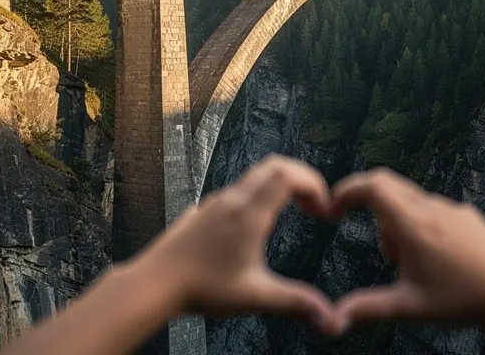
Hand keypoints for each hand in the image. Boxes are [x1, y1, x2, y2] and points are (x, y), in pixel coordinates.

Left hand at [131, 155, 339, 331]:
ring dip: (281, 186)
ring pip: (255, 176)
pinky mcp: (203, 212)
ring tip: (295, 211)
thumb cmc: (200, 288)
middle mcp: (232, 200)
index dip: (314, 184)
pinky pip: (238, 191)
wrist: (154, 284)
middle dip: (302, 180)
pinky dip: (260, 195)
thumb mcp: (255, 296)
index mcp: (248, 213)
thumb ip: (295, 303)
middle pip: (274, 166)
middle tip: (316, 205)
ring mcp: (215, 203)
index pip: (288, 174)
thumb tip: (330, 319)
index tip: (325, 209)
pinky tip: (258, 226)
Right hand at [329, 167, 484, 329]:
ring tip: (415, 265)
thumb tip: (333, 320)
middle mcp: (432, 208)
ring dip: (399, 224)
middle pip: (388, 186)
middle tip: (387, 253)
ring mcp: (452, 208)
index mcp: (413, 226)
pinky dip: (420, 224)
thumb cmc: (462, 301)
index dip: (348, 190)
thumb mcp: (409, 306)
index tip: (334, 207)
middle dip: (372, 211)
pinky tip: (436, 258)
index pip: (373, 186)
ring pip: (410, 201)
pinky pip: (432, 208)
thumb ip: (368, 308)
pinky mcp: (467, 214)